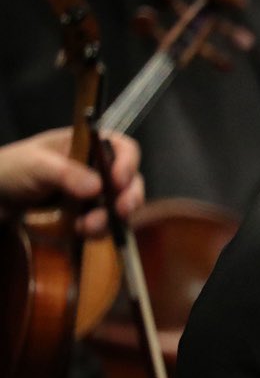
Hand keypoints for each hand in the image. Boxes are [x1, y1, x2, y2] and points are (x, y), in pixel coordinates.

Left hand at [0, 128, 144, 234]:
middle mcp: (97, 169)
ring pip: (121, 207)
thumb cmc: (11, 169)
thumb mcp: (35, 164)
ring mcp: (94, 195)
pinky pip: (105, 225)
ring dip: (110, 219)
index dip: (128, 162)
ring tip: (88, 226)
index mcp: (87, 146)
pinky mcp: (87, 217)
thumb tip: (98, 187)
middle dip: (129, 197)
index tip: (119, 180)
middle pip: (130, 180)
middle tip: (120, 211)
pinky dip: (97, 231)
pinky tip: (79, 230)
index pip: (123, 148)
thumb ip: (65, 172)